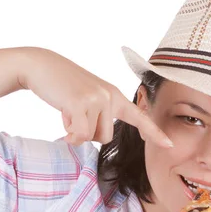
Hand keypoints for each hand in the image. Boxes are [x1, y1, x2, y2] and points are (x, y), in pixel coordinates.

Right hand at [21, 48, 173, 146]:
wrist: (42, 66)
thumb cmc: (63, 86)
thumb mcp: (87, 99)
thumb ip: (96, 116)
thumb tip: (84, 139)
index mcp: (114, 95)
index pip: (139, 116)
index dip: (153, 132)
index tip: (169, 145)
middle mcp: (110, 96)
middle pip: (106, 137)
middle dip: (87, 133)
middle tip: (74, 113)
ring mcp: (97, 98)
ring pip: (91, 137)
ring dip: (75, 130)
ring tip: (68, 109)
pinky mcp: (81, 103)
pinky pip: (79, 134)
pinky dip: (68, 133)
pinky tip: (62, 114)